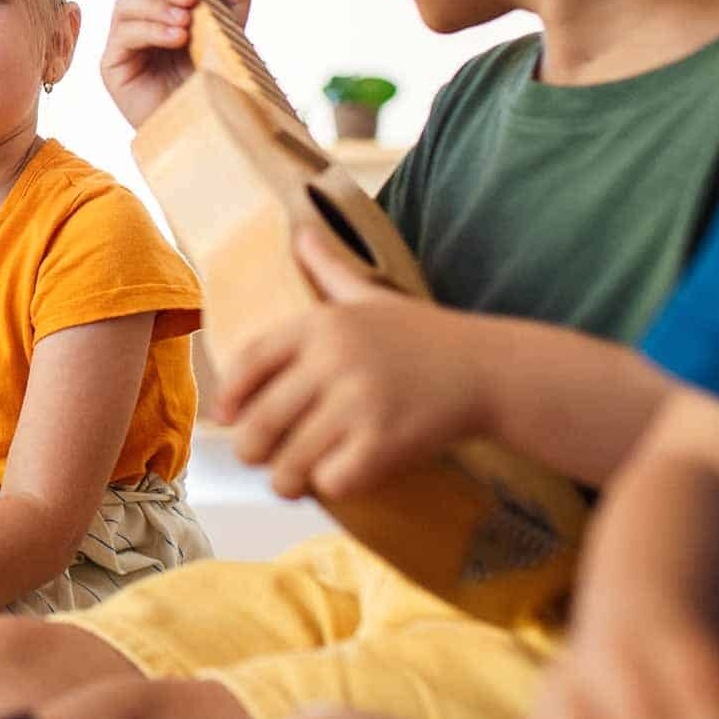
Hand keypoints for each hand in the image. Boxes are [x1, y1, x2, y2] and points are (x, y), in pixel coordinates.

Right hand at [99, 0, 251, 128]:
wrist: (204, 123)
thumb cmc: (213, 82)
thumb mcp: (229, 34)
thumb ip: (229, 2)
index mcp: (156, 11)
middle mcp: (135, 24)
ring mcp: (122, 45)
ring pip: (124, 6)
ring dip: (157, 7)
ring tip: (185, 24)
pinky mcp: (113, 66)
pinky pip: (123, 35)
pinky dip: (150, 30)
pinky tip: (176, 39)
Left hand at [215, 228, 470, 500]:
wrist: (491, 369)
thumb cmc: (426, 335)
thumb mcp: (370, 295)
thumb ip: (329, 267)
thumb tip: (299, 231)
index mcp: (320, 325)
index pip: (248, 363)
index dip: (229, 396)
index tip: (226, 417)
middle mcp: (332, 360)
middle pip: (260, 423)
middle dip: (251, 450)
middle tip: (259, 458)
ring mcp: (358, 402)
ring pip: (290, 461)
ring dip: (286, 480)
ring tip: (292, 480)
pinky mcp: (385, 442)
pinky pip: (331, 480)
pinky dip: (330, 486)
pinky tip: (340, 476)